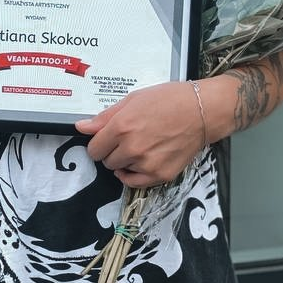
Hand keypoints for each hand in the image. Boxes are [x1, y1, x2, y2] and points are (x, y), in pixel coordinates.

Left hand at [75, 82, 204, 187]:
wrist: (201, 111)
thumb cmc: (169, 100)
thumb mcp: (133, 100)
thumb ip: (105, 117)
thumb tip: (82, 127)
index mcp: (121, 127)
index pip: (94, 149)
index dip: (99, 143)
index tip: (106, 139)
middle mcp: (132, 148)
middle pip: (106, 161)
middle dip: (112, 151)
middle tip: (128, 138)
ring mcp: (146, 164)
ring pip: (120, 171)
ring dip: (125, 161)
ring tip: (142, 145)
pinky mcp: (160, 175)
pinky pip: (135, 183)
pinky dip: (135, 174)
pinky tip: (143, 160)